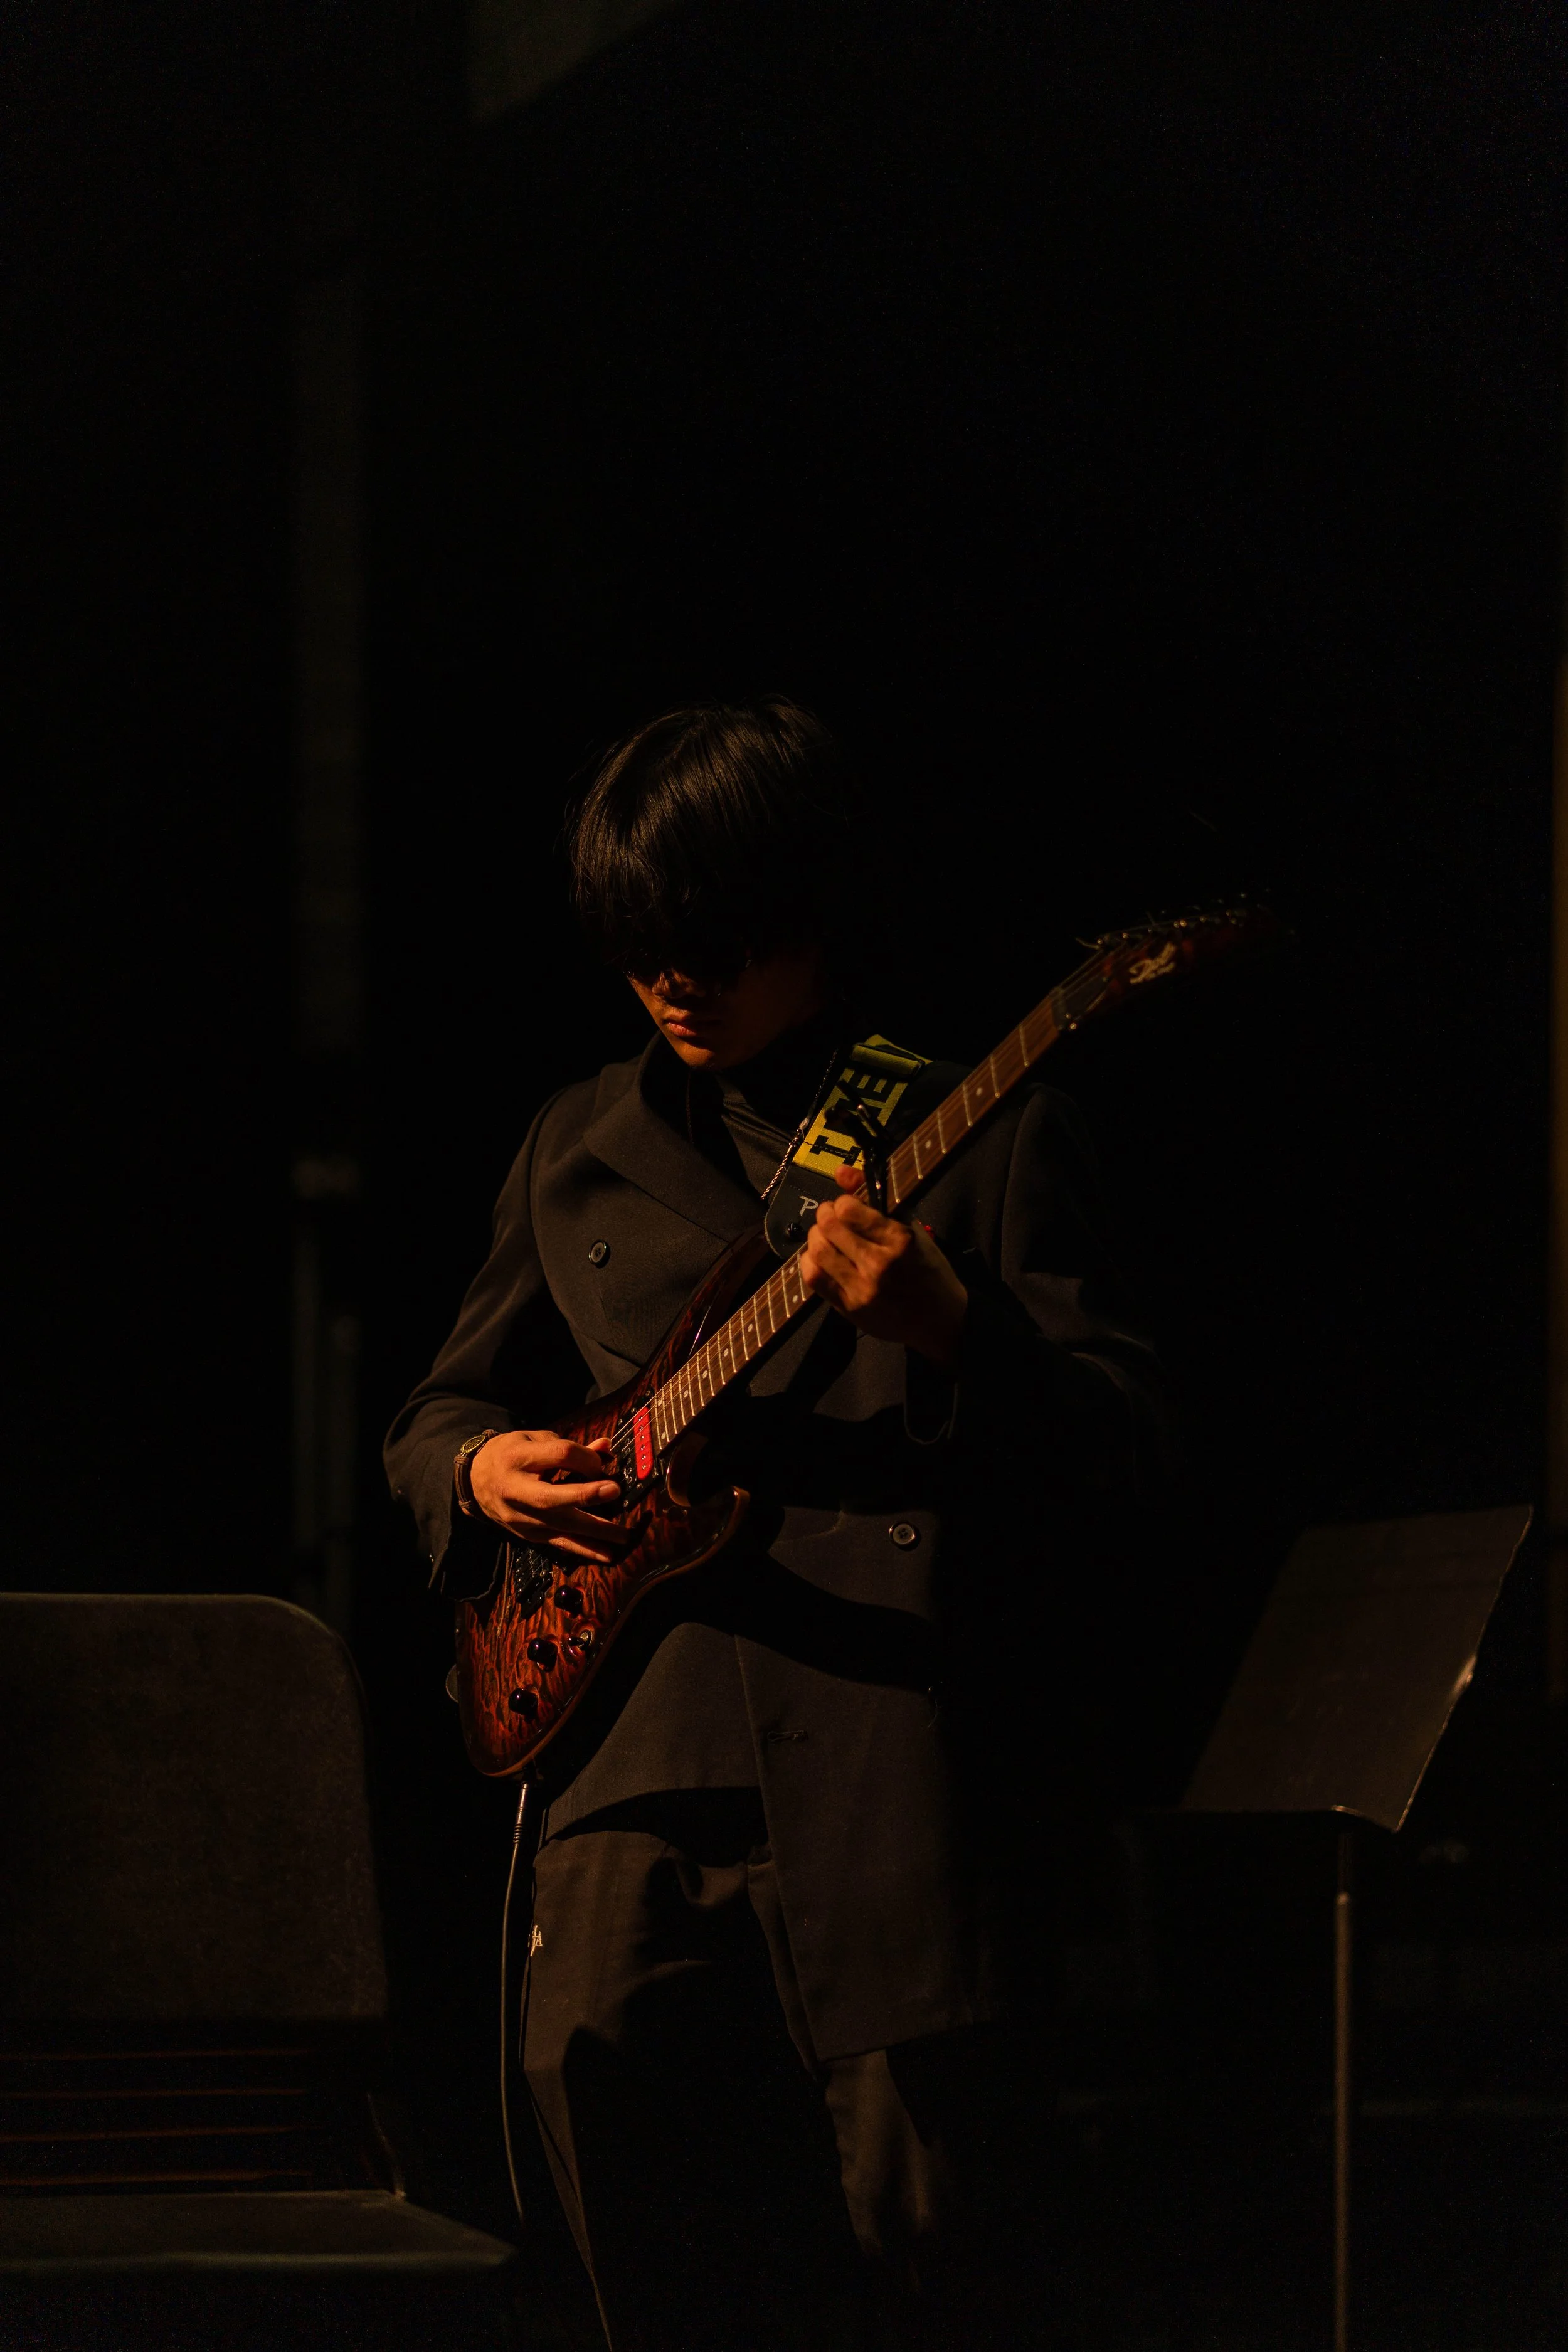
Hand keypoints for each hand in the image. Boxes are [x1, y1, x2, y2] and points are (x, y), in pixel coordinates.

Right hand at [467, 1430, 627, 1563]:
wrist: (475, 1480)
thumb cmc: (511, 1454)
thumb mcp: (535, 1440)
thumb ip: (568, 1446)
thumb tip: (605, 1448)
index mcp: (518, 1457)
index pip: (558, 1455)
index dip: (584, 1457)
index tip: (601, 1461)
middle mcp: (516, 1490)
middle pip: (552, 1495)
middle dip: (585, 1495)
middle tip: (615, 1491)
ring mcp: (521, 1517)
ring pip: (558, 1525)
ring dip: (593, 1531)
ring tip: (622, 1534)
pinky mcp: (528, 1534)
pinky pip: (558, 1543)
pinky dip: (583, 1550)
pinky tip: (606, 1555)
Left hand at [800, 1167, 967, 1369]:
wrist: (941, 1322)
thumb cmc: (930, 1272)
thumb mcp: (913, 1230)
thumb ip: (876, 1198)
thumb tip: (841, 1171)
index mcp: (900, 1241)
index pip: (849, 1209)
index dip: (842, 1202)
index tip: (847, 1206)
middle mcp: (879, 1264)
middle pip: (829, 1227)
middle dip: (825, 1215)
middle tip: (831, 1217)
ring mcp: (862, 1289)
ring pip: (818, 1251)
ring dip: (816, 1237)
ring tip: (826, 1237)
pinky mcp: (849, 1308)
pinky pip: (813, 1278)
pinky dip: (810, 1262)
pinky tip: (821, 1258)